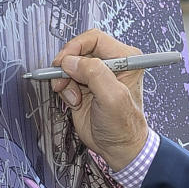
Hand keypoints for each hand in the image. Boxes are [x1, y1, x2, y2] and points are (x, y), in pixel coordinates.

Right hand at [52, 29, 149, 171]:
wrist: (117, 148)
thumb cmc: (123, 126)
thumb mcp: (112, 98)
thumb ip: (94, 74)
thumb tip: (71, 61)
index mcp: (125, 58)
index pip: (94, 39)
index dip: (75, 48)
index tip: (63, 62)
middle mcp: (110, 64)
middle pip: (78, 51)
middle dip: (67, 68)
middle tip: (63, 83)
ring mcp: (95, 76)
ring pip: (69, 66)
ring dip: (65, 82)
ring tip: (74, 99)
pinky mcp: (83, 87)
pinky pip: (65, 80)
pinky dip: (64, 91)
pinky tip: (75, 103)